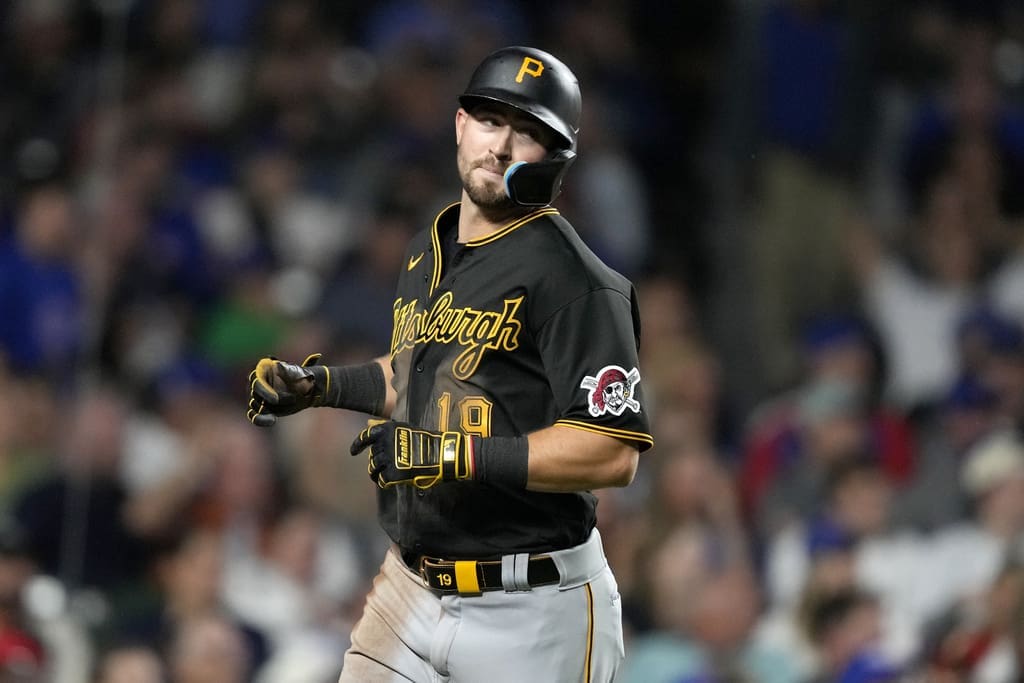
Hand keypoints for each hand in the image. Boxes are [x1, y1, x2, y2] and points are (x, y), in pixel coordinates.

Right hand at [248, 353, 322, 426]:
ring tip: (284, 409)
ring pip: (254, 406)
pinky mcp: (261, 408)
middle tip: (293, 399)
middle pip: (256, 395)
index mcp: (263, 370)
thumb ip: (288, 370)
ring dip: (268, 410)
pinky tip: (272, 421)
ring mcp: (258, 396)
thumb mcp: (296, 371)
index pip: (256, 382)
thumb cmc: (300, 377)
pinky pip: (254, 416)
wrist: (305, 389)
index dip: (264, 391)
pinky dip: (261, 420)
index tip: (276, 400)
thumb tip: (279, 366)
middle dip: (271, 402)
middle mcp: (257, 383)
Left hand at [349, 420, 473, 488]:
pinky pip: (382, 480)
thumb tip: (368, 423)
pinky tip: (393, 481)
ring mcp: (387, 458)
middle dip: (376, 462)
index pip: (365, 437)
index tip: (353, 452)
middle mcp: (384, 443)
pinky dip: (386, 482)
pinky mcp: (392, 473)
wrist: (441, 454)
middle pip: (372, 456)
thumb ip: (384, 428)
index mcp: (386, 429)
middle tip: (385, 466)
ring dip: (378, 473)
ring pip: (374, 469)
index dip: (357, 445)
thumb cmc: (426, 441)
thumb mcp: (404, 429)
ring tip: (386, 476)